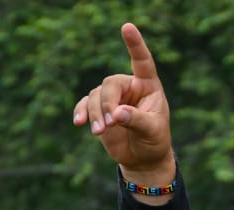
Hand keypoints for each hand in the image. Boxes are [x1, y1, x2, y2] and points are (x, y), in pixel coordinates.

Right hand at [73, 23, 174, 183]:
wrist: (142, 158)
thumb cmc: (154, 141)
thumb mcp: (152, 131)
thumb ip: (136, 120)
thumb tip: (117, 113)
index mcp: (148, 86)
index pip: (142, 61)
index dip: (135, 45)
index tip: (127, 27)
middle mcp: (129, 87)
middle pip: (110, 84)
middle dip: (108, 103)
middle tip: (112, 123)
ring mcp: (112, 97)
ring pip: (96, 96)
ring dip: (96, 113)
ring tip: (100, 132)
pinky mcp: (99, 109)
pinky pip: (85, 105)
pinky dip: (82, 112)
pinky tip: (79, 123)